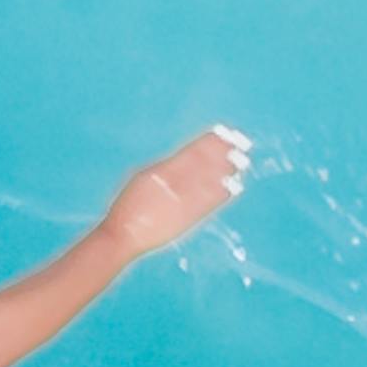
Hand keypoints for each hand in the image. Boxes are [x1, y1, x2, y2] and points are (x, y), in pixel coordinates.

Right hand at [99, 122, 252, 266]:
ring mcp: (182, 199)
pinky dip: (223, 193)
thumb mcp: (144, 178)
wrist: (125, 234)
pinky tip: (235, 185)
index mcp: (162, 170)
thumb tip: (185, 157)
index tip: (224, 131)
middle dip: (223, 151)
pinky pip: (208, 203)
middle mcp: (173, 182)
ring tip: (242, 159)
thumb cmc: (130, 206)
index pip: (191, 151)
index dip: (210, 141)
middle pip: (204, 162)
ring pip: (209, 180)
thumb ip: (166, 168)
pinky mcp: (187, 217)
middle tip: (240, 140)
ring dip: (226, 169)